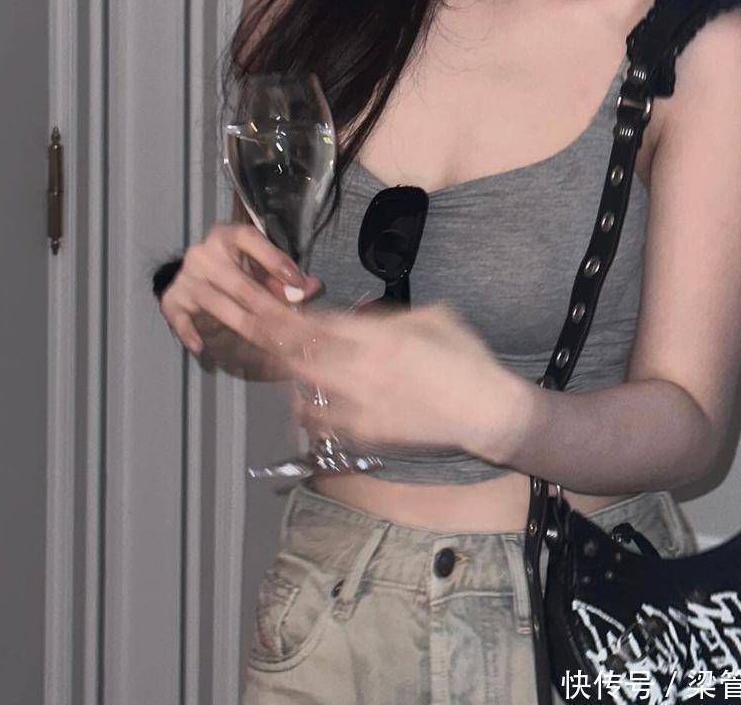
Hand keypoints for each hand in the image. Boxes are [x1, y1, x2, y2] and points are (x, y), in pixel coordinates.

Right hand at [157, 222, 319, 365]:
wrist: (196, 275)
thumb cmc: (236, 268)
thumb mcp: (260, 267)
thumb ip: (286, 276)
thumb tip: (312, 287)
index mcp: (226, 235)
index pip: (248, 238)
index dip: (274, 259)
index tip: (297, 282)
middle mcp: (203, 252)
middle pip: (238, 281)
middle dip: (268, 308)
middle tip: (292, 329)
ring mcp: (186, 276)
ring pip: (217, 303)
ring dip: (243, 325)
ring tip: (267, 342)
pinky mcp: (172, 298)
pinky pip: (180, 319)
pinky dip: (189, 333)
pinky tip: (201, 347)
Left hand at [264, 301, 515, 457]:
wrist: (484, 410)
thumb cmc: (465, 357)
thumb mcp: (434, 317)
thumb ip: (393, 315)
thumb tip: (364, 315)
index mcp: (382, 337)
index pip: (324, 324)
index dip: (295, 317)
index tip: (275, 308)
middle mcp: (365, 369)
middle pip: (307, 353)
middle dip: (279, 340)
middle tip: (256, 329)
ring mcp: (364, 404)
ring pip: (312, 386)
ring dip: (289, 372)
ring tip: (270, 361)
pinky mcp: (369, 432)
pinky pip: (328, 423)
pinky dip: (309, 413)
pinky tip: (298, 407)